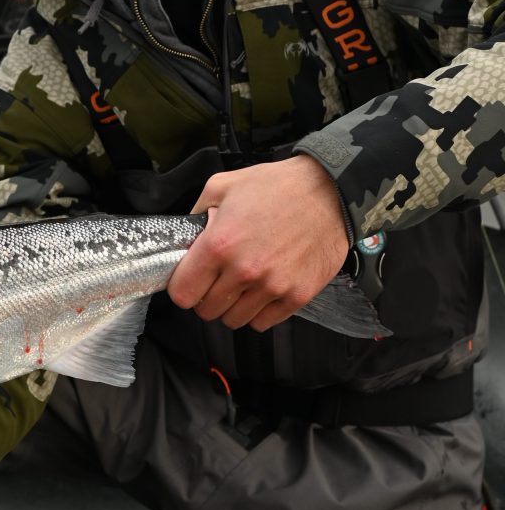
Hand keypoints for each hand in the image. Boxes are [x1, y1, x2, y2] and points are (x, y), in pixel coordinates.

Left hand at [167, 154, 350, 331]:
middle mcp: (244, 271)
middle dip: (206, 296)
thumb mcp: (221, 185)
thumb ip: (196, 213)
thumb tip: (186, 237)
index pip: (183, 293)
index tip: (189, 280)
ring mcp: (272, 287)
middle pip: (207, 310)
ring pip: (234, 320)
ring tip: (240, 283)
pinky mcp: (297, 296)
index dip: (182, 287)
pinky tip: (261, 289)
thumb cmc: (276, 186)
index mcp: (219, 244)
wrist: (328, 191)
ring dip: (232, 306)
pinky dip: (258, 311)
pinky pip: (264, 323)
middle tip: (216, 279)